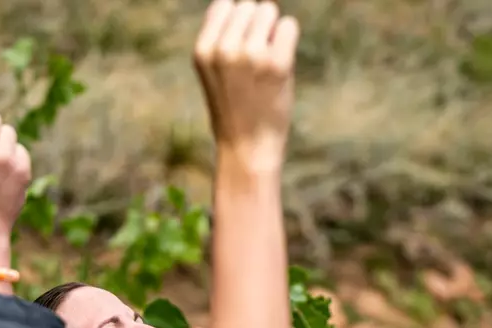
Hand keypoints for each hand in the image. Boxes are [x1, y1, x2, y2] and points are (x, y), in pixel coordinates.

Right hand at [193, 0, 299, 175]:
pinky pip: (289, 26)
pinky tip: (281, 64)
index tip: (241, 46)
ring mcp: (250, 55)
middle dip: (257, 27)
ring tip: (266, 64)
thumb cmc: (234, 109)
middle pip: (249, 6)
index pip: (224, 5)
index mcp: (203, 50)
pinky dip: (288, 40)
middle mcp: (223, 49)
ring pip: (269, 11)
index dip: (238, 22)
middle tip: (256, 62)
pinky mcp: (276, 63)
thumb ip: (223, 37)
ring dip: (273, 32)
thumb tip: (254, 5)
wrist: (247, 149)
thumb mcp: (214, 72)